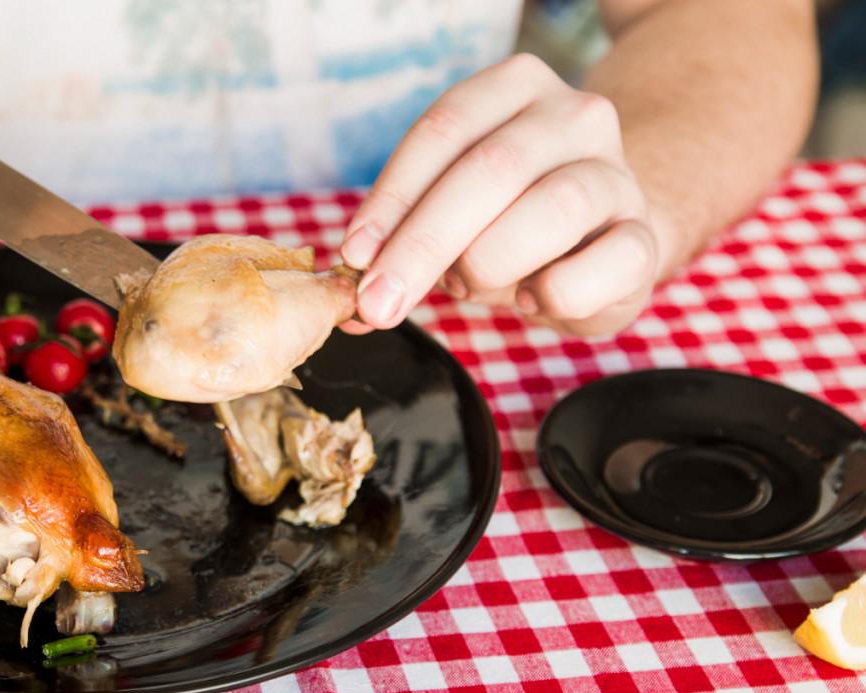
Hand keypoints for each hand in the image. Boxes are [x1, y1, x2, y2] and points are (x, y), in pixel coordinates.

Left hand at [340, 53, 659, 337]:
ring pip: (553, 208)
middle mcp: (574, 116)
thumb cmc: (510, 226)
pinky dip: (555, 295)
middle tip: (381, 302)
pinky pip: (605, 264)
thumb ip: (401, 239)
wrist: (601, 245)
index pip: (443, 130)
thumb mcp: (451, 217)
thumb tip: (349, 292)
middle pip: (491, 168)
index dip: (393, 198)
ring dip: (490, 264)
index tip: (356, 254)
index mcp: (515, 89)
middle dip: (423, 245)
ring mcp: (617, 173)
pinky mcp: (646, 236)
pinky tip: (535, 298)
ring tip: (470, 286)